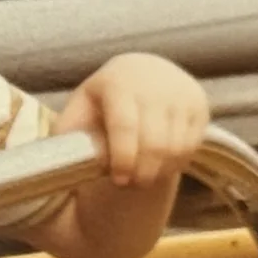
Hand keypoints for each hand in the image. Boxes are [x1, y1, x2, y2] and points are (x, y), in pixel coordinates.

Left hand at [55, 53, 209, 189]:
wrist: (145, 73)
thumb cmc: (105, 98)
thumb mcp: (81, 106)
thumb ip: (68, 130)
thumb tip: (56, 159)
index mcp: (119, 81)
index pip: (125, 125)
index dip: (122, 157)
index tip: (118, 179)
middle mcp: (155, 83)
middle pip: (155, 142)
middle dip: (142, 171)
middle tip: (130, 185)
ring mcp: (182, 93)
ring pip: (176, 148)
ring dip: (159, 171)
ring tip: (142, 178)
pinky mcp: (201, 105)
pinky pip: (192, 146)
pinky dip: (175, 164)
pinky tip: (160, 166)